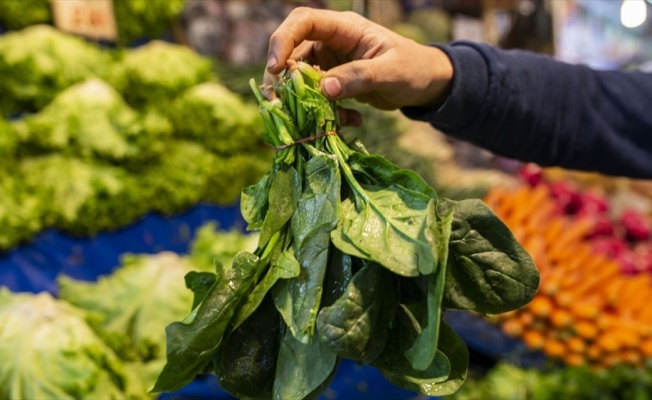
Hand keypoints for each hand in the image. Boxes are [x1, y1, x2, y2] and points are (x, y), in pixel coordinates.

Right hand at [267, 7, 453, 119]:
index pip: (303, 22)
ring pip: (301, 80)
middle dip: (286, 80)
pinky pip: (317, 98)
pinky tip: (350, 121)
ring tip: (325, 119)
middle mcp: (332, 42)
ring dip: (306, 102)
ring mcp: (331, 63)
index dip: (283, 40)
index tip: (275, 68)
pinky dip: (326, 113)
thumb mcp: (390, 73)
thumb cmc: (413, 69)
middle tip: (284, 105)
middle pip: (293, 53)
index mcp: (344, 28)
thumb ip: (359, 77)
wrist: (425, 84)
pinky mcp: (334, 83)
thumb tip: (324, 88)